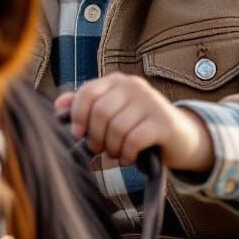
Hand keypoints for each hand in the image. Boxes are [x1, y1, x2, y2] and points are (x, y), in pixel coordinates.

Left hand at [54, 73, 214, 172]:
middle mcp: (134, 86)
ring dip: (113, 148)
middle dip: (96, 137)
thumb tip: (58, 106)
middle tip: (101, 148)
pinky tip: (129, 158)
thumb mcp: (112, 114)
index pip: (87, 92)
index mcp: (117, 81)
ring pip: (117, 128)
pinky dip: (127, 154)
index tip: (78, 135)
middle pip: (100, 112)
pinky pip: (134, 139)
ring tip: (117, 153)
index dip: (77, 116)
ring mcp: (151, 101)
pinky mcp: (164, 121)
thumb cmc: (138, 126)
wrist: (180, 137)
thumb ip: (85, 107)